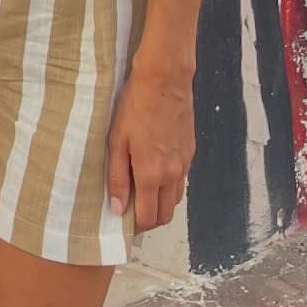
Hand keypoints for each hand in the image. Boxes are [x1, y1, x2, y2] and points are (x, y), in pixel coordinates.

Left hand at [106, 58, 194, 233]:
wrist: (165, 80)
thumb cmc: (135, 106)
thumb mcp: (117, 139)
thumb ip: (117, 176)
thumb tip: (117, 208)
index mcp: (151, 174)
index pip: (148, 217)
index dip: (136, 226)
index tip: (123, 223)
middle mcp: (172, 175)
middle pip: (166, 214)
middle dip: (149, 220)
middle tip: (131, 212)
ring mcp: (184, 164)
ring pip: (175, 199)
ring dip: (160, 204)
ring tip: (141, 192)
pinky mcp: (190, 151)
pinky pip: (181, 180)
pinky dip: (169, 186)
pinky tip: (155, 171)